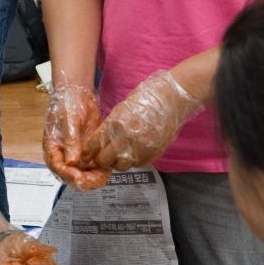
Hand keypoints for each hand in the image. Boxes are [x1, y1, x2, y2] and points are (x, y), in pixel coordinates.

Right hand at [42, 83, 107, 190]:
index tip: (81, 178)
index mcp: (53, 150)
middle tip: (99, 178)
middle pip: (72, 177)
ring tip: (105, 173)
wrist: (77, 95)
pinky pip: (93, 168)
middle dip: (85, 181)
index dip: (70, 176)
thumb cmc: (67, 105)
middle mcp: (64, 157)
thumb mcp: (69, 122)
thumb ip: (71, 142)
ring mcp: (76, 156)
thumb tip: (72, 162)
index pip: (59, 169)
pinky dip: (100, 171)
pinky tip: (108, 168)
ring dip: (94, 178)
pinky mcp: (87, 153)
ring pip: (84, 175)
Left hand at [86, 70, 202, 171]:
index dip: (91, 150)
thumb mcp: (121, 109)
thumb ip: (110, 126)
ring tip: (121, 153)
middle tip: (103, 156)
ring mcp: (139, 148)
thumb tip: (101, 139)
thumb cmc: (147, 98)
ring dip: (118, 162)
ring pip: (121, 166)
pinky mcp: (153, 154)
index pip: (94, 145)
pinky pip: (138, 164)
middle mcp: (125, 139)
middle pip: (104, 160)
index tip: (91, 151)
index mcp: (114, 125)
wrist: (172, 99)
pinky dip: (134, 160)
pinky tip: (136, 151)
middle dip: (102, 159)